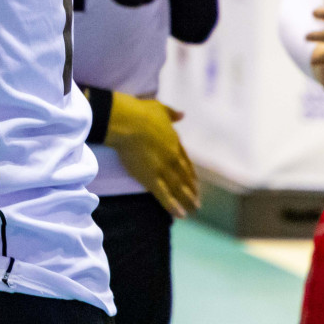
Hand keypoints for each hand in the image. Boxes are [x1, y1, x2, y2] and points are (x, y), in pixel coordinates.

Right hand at [104, 93, 199, 217]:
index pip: (186, 161)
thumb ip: (172, 114)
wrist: (126, 122)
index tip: (196, 183)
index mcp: (174, 142)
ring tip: (194, 209)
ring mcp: (162, 168)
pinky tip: (180, 214)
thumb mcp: (160, 108)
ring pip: (178, 188)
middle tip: (197, 201)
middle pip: (184, 177)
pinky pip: (163, 195)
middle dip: (192, 190)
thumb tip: (183, 114)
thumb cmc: (140, 112)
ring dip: (187, 200)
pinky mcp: (150, 177)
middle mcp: (172, 158)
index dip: (191, 174)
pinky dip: (172, 205)